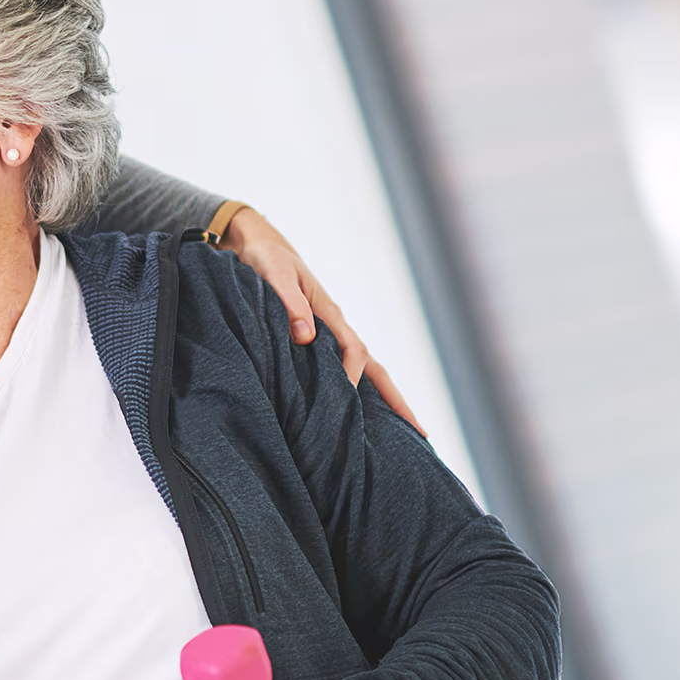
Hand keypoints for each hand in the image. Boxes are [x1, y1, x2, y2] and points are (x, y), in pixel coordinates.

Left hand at [219, 208, 422, 434]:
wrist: (258, 244)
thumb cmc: (266, 258)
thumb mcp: (274, 275)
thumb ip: (289, 303)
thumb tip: (306, 337)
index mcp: (329, 314)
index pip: (354, 352)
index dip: (353, 378)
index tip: (345, 404)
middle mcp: (335, 327)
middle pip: (375, 369)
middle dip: (397, 400)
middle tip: (421, 435)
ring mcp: (328, 335)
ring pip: (363, 373)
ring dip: (381, 401)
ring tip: (399, 435)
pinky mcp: (314, 340)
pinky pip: (340, 371)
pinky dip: (353, 392)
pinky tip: (354, 415)